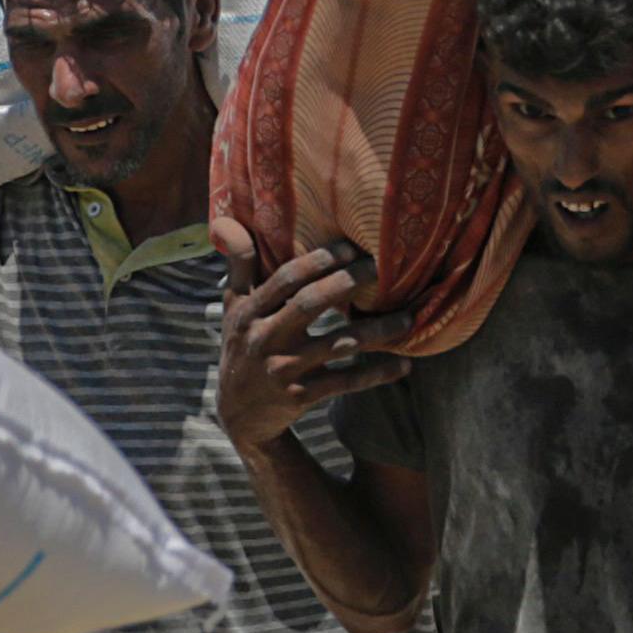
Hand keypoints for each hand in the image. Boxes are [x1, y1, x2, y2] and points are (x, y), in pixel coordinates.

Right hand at [209, 224, 407, 451]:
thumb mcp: (232, 306)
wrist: (238, 414)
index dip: (317, 261)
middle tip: (379, 268)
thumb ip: (238, 263)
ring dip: (376, 331)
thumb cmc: (243, 345)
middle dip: (345, 283)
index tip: (350, 248)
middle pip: (309, 305)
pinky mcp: (302, 396)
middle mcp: (264, 339)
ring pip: (337, 345)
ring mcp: (284, 370)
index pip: (285, 280)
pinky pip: (346, 382)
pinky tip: (404, 365)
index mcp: (248, 313)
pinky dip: (376, 374)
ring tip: (407, 318)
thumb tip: (224, 218)